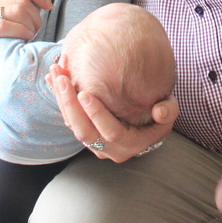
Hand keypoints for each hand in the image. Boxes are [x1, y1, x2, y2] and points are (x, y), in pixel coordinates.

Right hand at [0, 0, 52, 108]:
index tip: (48, 6)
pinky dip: (20, 31)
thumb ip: (25, 1)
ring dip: (30, 25)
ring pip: (15, 10)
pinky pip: (4, 26)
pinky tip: (23, 40)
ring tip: (29, 37)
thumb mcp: (13, 22)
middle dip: (36, 15)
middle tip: (36, 30)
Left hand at [49, 60, 178, 161]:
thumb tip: (160, 111)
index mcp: (131, 144)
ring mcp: (94, 143)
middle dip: (71, 106)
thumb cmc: (158, 112)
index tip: (85, 94)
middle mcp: (109, 149)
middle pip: (85, 133)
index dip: (97, 115)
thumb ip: (168, 110)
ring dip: (61, 100)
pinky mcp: (83, 132)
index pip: (112, 133)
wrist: (144, 121)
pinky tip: (52, 78)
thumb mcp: (168, 110)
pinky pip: (67, 118)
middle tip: (62, 80)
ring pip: (72, 126)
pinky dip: (59, 98)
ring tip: (55, 73)